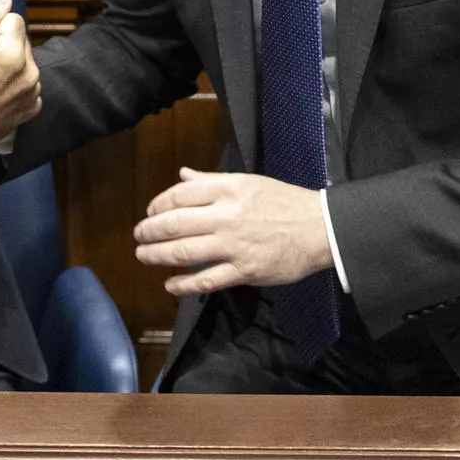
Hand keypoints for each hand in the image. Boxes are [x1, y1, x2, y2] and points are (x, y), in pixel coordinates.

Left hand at [134, 168, 332, 296]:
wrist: (320, 228)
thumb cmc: (284, 201)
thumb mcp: (248, 182)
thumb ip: (212, 180)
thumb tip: (183, 174)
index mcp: (228, 190)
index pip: (181, 195)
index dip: (158, 205)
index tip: (150, 213)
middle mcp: (227, 216)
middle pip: (175, 223)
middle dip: (150, 231)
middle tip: (139, 236)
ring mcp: (234, 246)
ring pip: (184, 252)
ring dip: (157, 255)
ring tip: (143, 256)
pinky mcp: (244, 271)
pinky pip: (206, 280)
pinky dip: (183, 285)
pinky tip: (170, 285)